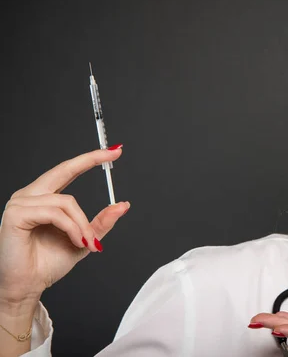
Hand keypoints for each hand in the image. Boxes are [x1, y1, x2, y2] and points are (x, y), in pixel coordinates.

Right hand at [0, 147, 128, 305]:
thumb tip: (123, 205)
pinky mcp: (15, 215)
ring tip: (86, 242)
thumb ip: (101, 222)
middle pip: (64, 169)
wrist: (28, 286)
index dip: (90, 159)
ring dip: (83, 224)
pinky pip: (55, 213)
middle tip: (115, 153)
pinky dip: (71, 227)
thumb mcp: (84, 239)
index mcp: (44, 198)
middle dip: (90, 159)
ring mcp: (20, 203)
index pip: (67, 170)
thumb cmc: (47, 263)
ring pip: (66, 201)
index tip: (114, 151)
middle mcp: (30, 195)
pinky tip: (76, 241)